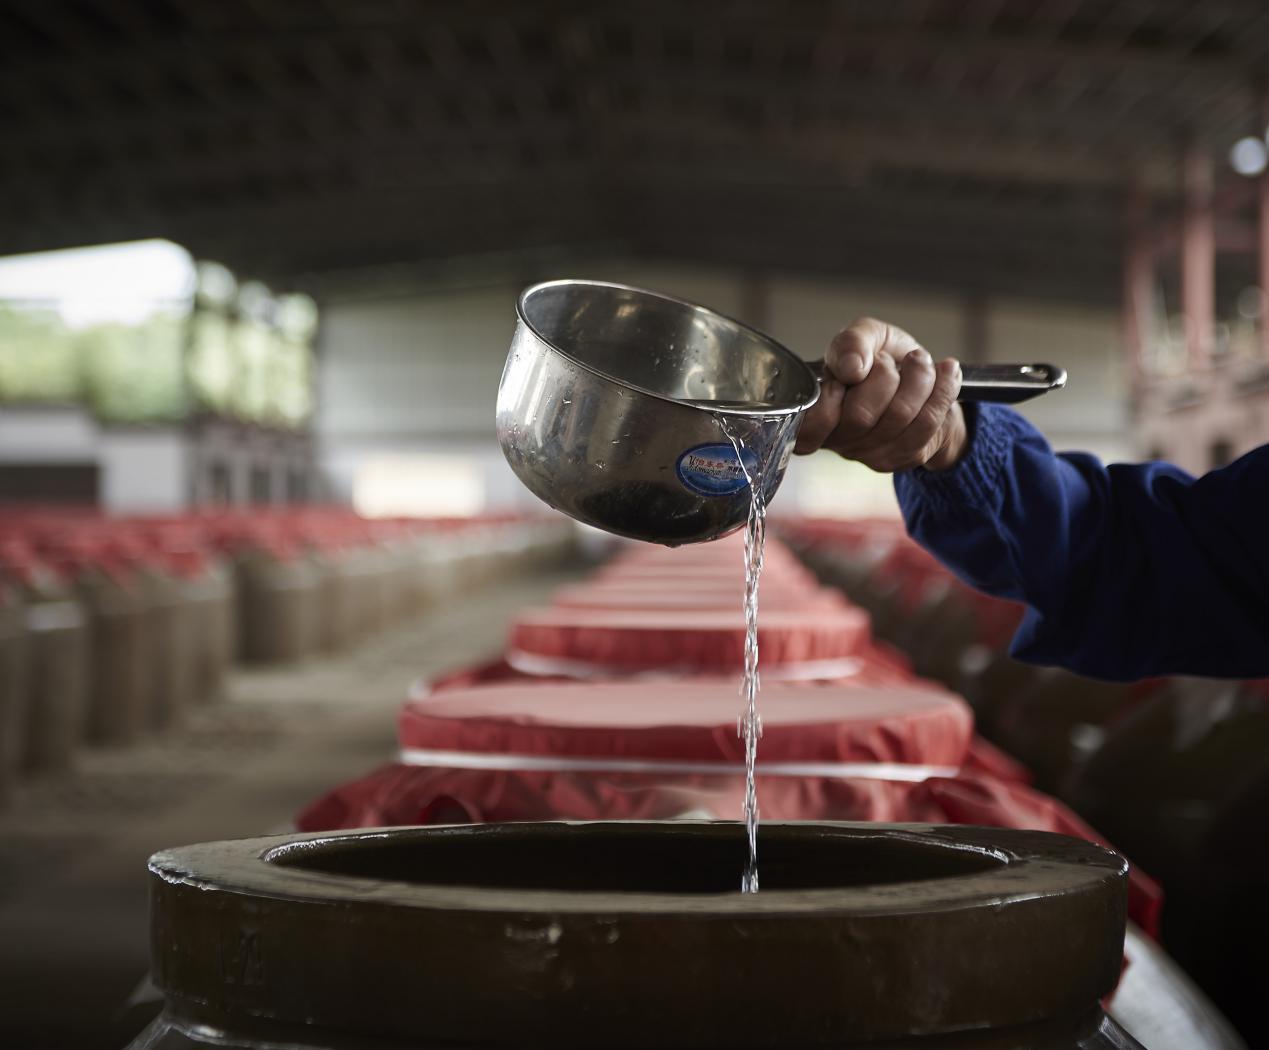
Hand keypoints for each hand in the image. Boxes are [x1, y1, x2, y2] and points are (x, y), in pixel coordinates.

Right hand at [794, 317, 968, 472]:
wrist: (920, 377)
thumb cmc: (881, 359)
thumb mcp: (864, 336)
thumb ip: (850, 342)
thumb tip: (851, 368)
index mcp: (815, 414)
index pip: (811, 423)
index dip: (832, 394)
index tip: (852, 372)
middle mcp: (839, 441)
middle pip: (860, 415)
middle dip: (884, 375)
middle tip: (890, 361)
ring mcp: (872, 454)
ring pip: (899, 416)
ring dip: (917, 378)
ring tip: (919, 362)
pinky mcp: (906, 456)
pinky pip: (928, 421)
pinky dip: (943, 388)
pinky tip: (946, 371)